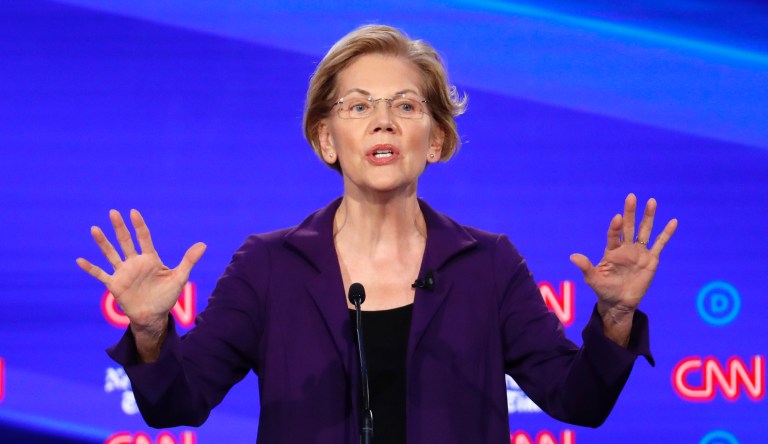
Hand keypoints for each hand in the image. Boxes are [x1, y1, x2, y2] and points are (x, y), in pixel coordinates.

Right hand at [76, 209, 205, 331]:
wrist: (154, 315)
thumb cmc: (167, 296)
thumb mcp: (180, 277)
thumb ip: (189, 261)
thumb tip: (203, 244)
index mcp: (150, 259)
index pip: (144, 238)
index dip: (139, 226)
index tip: (133, 212)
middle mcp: (135, 263)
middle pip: (125, 241)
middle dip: (119, 227)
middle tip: (113, 212)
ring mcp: (124, 273)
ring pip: (111, 254)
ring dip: (103, 243)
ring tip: (94, 229)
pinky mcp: (115, 285)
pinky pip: (100, 275)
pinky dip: (90, 268)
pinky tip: (79, 260)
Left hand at [569, 194, 676, 343]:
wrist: (620, 302)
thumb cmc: (604, 290)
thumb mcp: (593, 280)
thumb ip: (586, 268)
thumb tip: (572, 257)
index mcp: (611, 251)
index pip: (614, 235)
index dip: (615, 227)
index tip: (617, 217)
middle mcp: (625, 248)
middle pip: (629, 227)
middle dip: (630, 212)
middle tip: (631, 197)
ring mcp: (639, 252)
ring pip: (645, 231)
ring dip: (648, 217)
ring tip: (651, 201)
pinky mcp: (651, 260)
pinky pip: (660, 244)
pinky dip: (666, 233)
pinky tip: (673, 221)